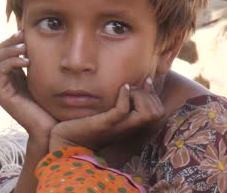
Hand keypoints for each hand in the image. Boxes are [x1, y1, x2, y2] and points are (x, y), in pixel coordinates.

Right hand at [0, 30, 57, 139]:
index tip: (26, 32)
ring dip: (9, 49)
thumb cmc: (52, 105)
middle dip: (9, 41)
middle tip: (23, 35)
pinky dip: (11, 62)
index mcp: (13, 76)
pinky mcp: (2, 96)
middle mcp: (3, 82)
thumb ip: (42, 64)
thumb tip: (49, 42)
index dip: (12, 39)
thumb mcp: (46, 79)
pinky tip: (26, 61)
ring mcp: (1, 89)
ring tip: (24, 47)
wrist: (51, 129)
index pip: (4, 51)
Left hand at [49, 77, 164, 150]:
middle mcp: (128, 127)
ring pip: (147, 113)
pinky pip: (122, 110)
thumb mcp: (106, 114)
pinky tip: (122, 88)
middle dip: (150, 94)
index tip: (145, 82)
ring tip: (128, 88)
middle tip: (134, 87)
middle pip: (157, 113)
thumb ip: (118, 104)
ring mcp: (118, 126)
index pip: (158, 112)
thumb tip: (126, 84)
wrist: (67, 143)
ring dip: (141, 95)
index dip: (154, 95)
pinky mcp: (104, 123)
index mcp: (131, 125)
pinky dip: (125, 96)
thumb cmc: (85, 125)